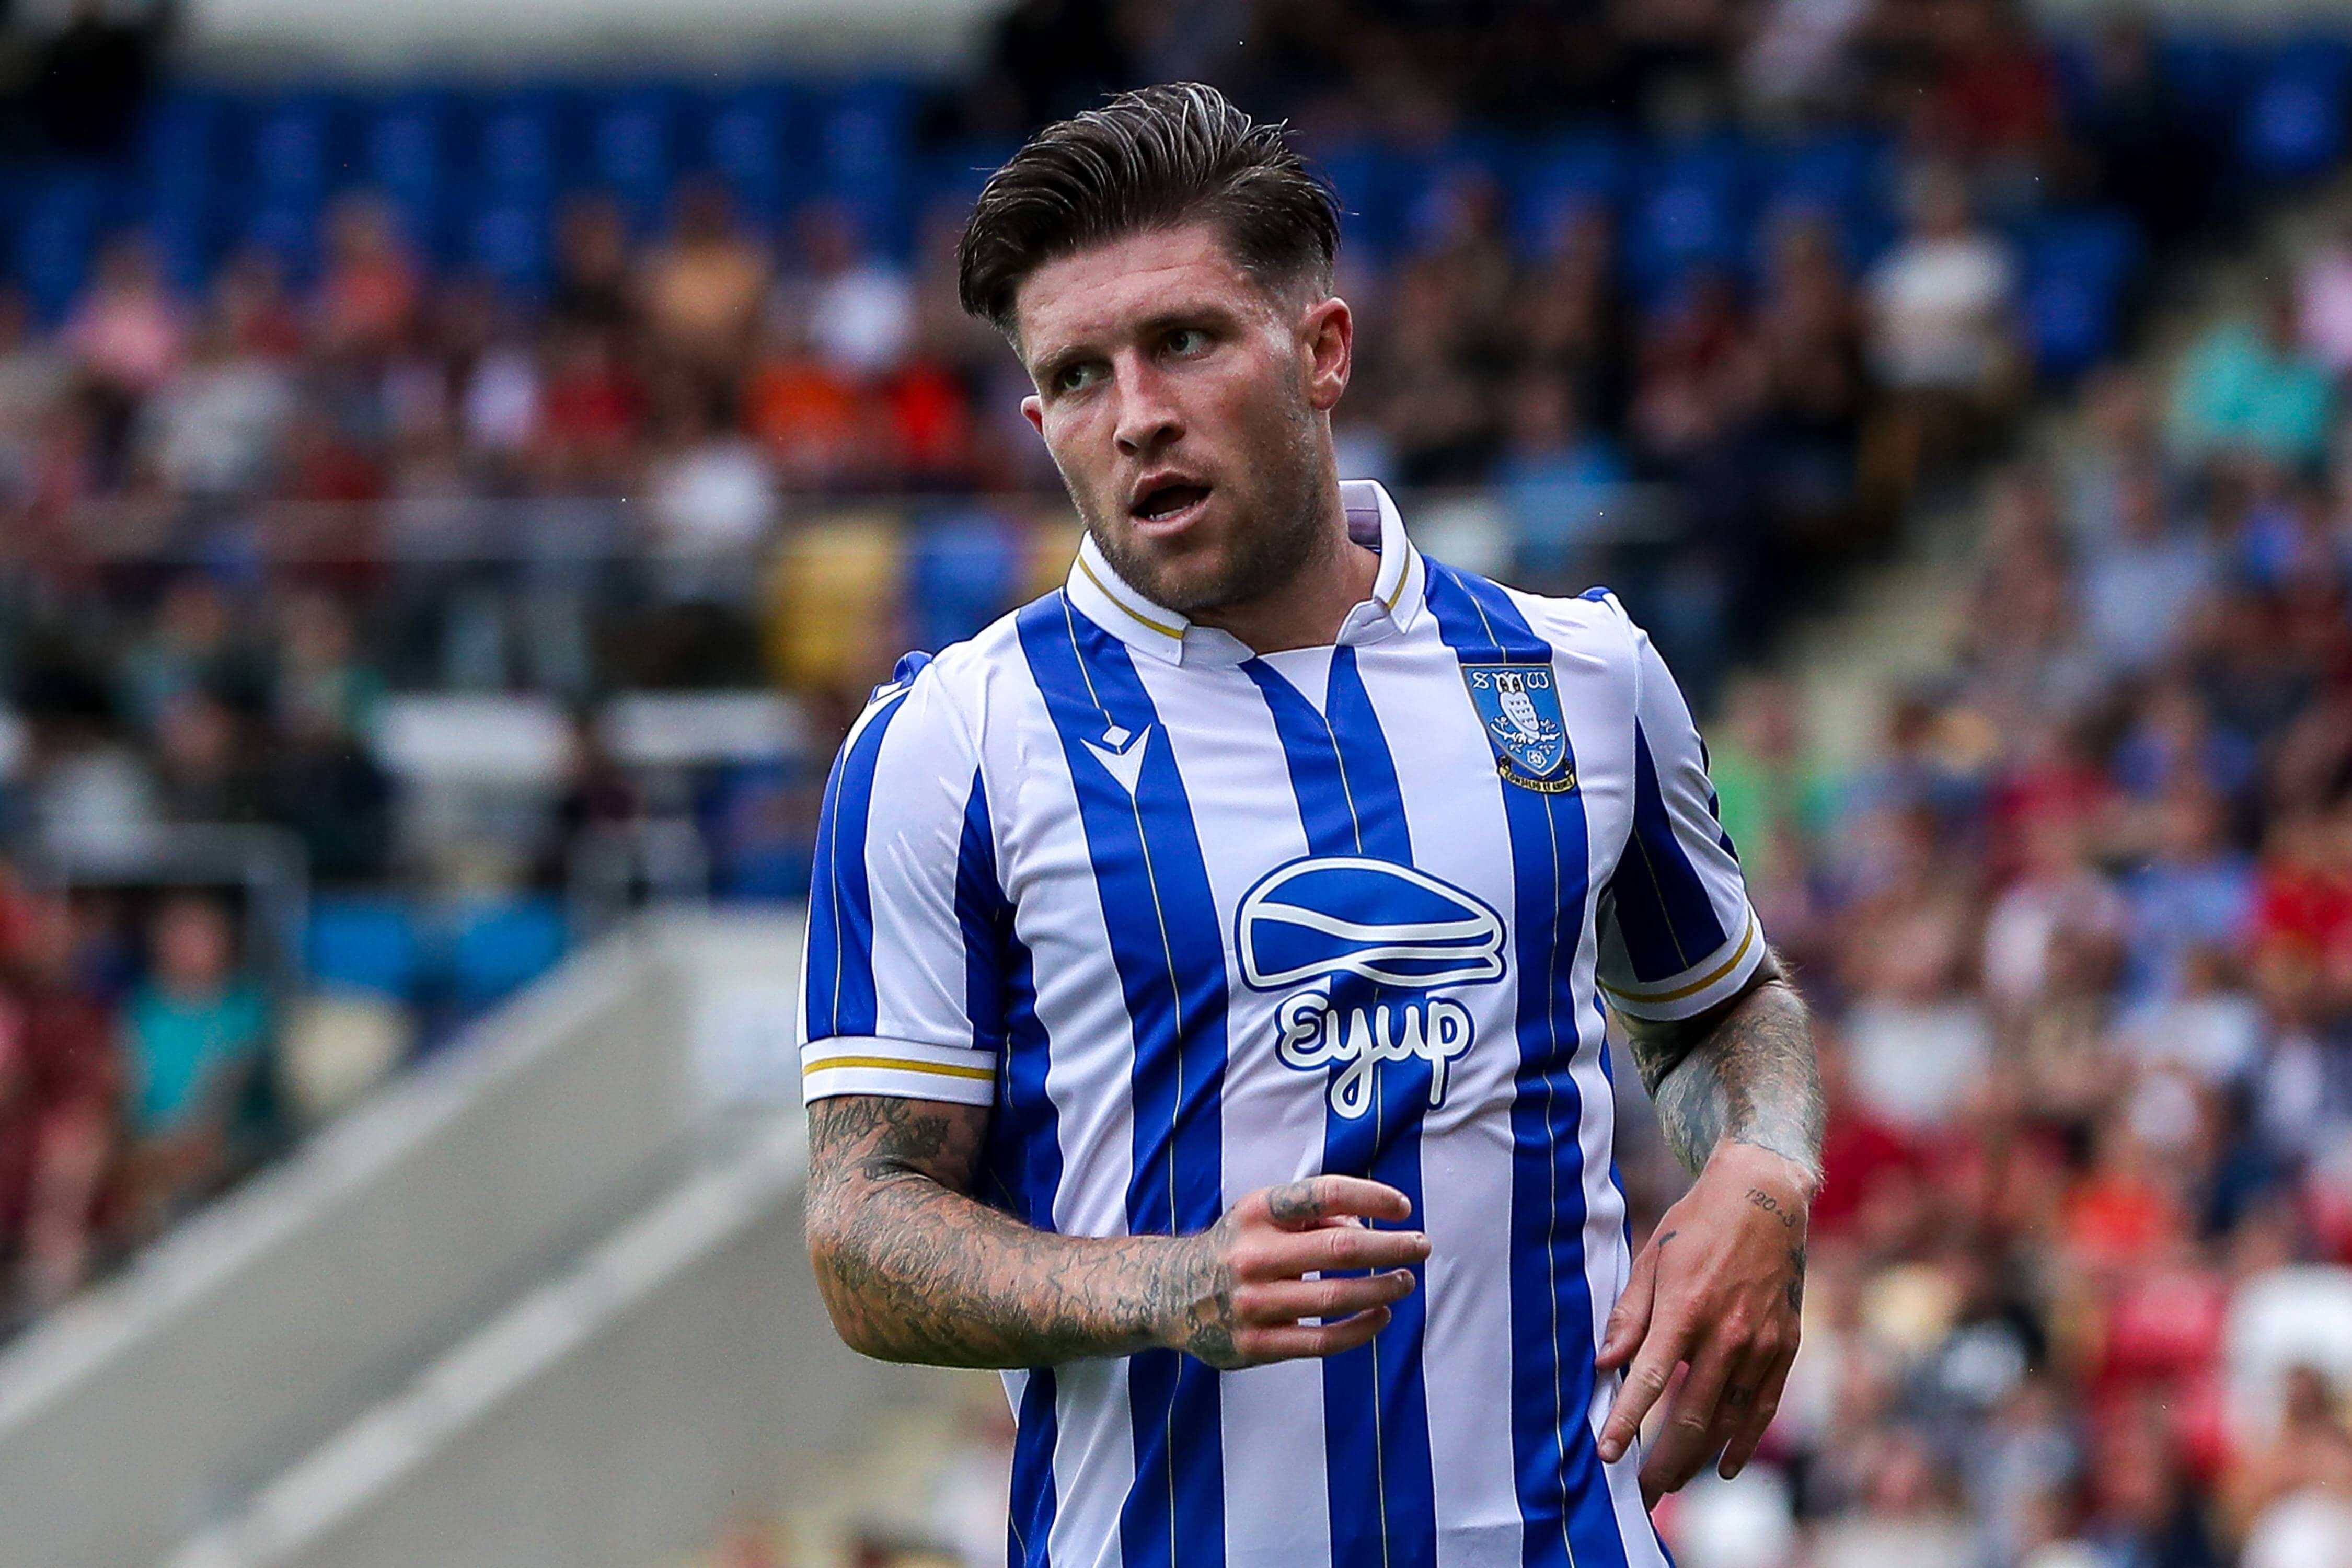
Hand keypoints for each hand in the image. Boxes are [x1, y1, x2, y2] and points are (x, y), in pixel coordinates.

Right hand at [1161, 1175, 1430, 1369]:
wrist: (1172, 1292)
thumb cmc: (1238, 1246)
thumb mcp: (1264, 1215)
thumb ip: (1315, 1213)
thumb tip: (1369, 1228)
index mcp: (1256, 1211)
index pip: (1323, 1194)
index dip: (1371, 1197)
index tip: (1403, 1207)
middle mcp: (1251, 1254)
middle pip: (1339, 1249)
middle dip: (1391, 1247)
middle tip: (1423, 1246)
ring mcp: (1252, 1303)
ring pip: (1335, 1297)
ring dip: (1382, 1288)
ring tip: (1407, 1280)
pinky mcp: (1255, 1345)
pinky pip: (1321, 1341)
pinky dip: (1359, 1329)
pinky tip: (1382, 1315)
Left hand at [1594, 1143, 1810, 1505]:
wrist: (1764, 1195)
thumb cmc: (1697, 1225)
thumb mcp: (1652, 1259)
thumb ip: (1629, 1316)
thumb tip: (1604, 1364)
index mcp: (1686, 1308)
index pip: (1650, 1380)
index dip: (1626, 1422)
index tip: (1607, 1454)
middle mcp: (1727, 1332)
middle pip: (1692, 1414)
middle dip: (1664, 1460)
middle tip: (1643, 1492)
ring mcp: (1762, 1343)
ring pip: (1730, 1419)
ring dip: (1699, 1457)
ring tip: (1672, 1482)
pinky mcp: (1786, 1346)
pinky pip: (1764, 1406)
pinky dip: (1744, 1440)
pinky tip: (1724, 1465)